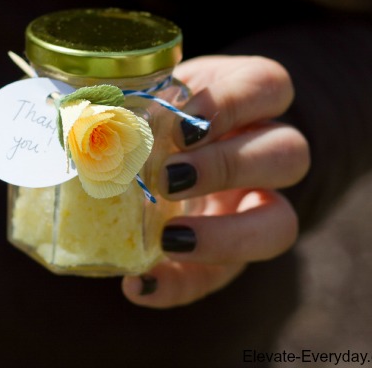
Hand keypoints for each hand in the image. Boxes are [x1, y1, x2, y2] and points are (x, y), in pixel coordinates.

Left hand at [122, 55, 309, 307]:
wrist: (160, 152)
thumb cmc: (158, 112)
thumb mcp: (152, 94)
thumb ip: (136, 98)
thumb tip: (83, 109)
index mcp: (247, 99)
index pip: (269, 86)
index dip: (233, 101)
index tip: (185, 117)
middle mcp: (265, 151)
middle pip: (288, 153)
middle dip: (227, 165)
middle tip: (168, 176)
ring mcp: (256, 206)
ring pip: (282, 222)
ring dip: (225, 235)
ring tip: (168, 237)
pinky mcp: (231, 254)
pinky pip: (222, 279)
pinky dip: (180, 285)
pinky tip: (139, 284)